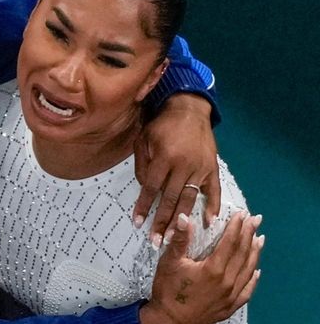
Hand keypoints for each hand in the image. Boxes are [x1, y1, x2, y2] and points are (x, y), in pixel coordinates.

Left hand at [134, 93, 220, 246]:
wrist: (189, 109)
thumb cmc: (162, 125)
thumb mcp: (143, 139)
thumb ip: (142, 164)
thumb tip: (145, 188)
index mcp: (164, 157)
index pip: (151, 188)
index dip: (144, 206)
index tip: (138, 223)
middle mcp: (183, 165)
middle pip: (170, 199)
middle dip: (162, 222)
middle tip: (155, 241)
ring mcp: (200, 168)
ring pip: (189, 199)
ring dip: (181, 220)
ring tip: (173, 238)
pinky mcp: (213, 168)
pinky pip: (214, 190)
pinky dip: (213, 206)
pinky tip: (209, 222)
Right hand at [140, 212, 263, 323]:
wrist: (170, 321)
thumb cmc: (169, 291)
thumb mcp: (170, 262)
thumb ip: (180, 239)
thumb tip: (184, 217)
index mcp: (213, 269)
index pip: (230, 242)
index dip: (237, 227)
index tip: (243, 214)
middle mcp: (227, 282)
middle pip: (242, 253)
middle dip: (249, 234)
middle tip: (256, 220)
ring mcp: (231, 295)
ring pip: (248, 269)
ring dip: (255, 252)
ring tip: (260, 238)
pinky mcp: (230, 305)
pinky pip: (247, 290)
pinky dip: (253, 278)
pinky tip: (257, 270)